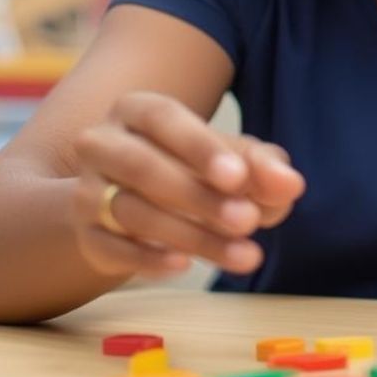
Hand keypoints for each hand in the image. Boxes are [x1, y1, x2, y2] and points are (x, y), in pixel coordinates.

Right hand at [70, 90, 304, 279]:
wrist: (124, 200)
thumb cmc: (189, 168)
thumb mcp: (228, 160)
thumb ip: (261, 167)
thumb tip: (290, 184)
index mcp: (138, 110)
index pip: (164, 119)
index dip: (200, 147)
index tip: (238, 177)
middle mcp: (102, 143)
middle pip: (143, 167)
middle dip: (199, 196)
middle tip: (249, 221)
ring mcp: (87, 189)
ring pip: (132, 212)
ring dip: (191, 235)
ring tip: (244, 255)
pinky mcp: (85, 234)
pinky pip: (111, 248)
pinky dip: (147, 260)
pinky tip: (184, 266)